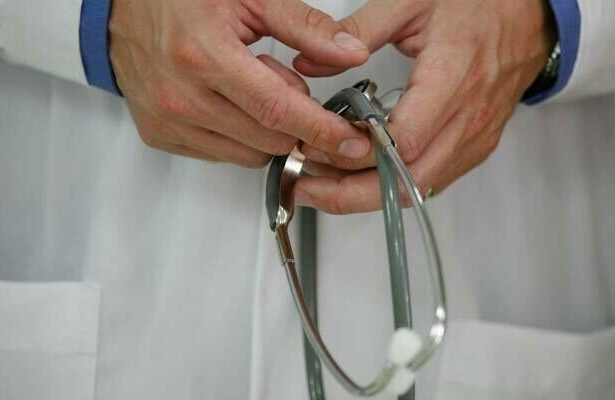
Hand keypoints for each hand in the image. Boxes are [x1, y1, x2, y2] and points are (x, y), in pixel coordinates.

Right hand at [109, 0, 371, 166]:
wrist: (121, 10)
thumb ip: (306, 28)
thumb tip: (351, 54)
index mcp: (204, 55)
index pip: (278, 110)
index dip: (322, 131)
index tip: (353, 144)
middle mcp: (181, 97)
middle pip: (269, 139)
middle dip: (298, 124)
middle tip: (291, 88)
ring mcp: (167, 121)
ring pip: (250, 154)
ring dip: (268, 131)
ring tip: (252, 88)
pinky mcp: (160, 136)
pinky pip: (222, 154)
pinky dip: (241, 136)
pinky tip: (230, 103)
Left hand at [293, 0, 556, 212]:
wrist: (528, 18)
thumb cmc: (477, 6)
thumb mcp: (411, 2)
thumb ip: (357, 31)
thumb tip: (308, 62)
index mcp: (452, 78)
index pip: (403, 140)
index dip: (356, 153)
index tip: (316, 148)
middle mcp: (467, 119)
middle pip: (405, 181)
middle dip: (349, 195)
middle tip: (305, 189)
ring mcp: (474, 140)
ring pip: (416, 191)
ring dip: (365, 197)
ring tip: (322, 188)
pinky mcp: (474, 149)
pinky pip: (430, 183)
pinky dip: (391, 189)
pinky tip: (359, 181)